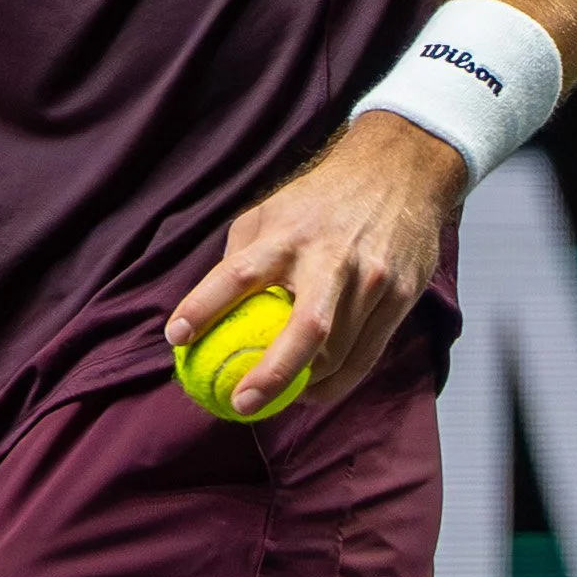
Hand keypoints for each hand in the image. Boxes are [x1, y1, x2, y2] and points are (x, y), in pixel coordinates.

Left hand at [164, 112, 466, 415]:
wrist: (398, 173)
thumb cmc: (320, 198)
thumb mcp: (271, 209)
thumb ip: (243, 254)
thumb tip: (210, 305)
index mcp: (287, 233)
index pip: (238, 273)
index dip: (203, 306)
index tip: (176, 338)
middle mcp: (330, 257)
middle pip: (304, 328)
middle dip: (271, 373)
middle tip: (239, 403)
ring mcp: (370, 280)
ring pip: (338, 353)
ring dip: (303, 385)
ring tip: (273, 399)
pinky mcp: (400, 296)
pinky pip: (366, 356)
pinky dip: (337, 382)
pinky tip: (312, 391)